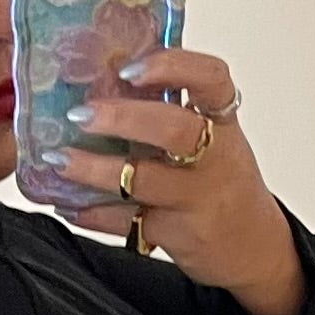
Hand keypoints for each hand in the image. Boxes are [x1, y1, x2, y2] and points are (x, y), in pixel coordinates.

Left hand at [42, 51, 306, 314]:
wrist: (255, 247)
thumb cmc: (223, 182)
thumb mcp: (215, 139)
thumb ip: (174, 111)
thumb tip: (106, 79)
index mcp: (224, 122)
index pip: (212, 78)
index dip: (172, 67)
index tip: (130, 68)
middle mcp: (216, 158)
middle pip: (174, 130)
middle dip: (122, 118)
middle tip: (80, 114)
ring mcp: (198, 199)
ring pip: (144, 180)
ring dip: (94, 169)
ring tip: (59, 159)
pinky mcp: (179, 236)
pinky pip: (128, 225)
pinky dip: (93, 215)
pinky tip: (68, 205)